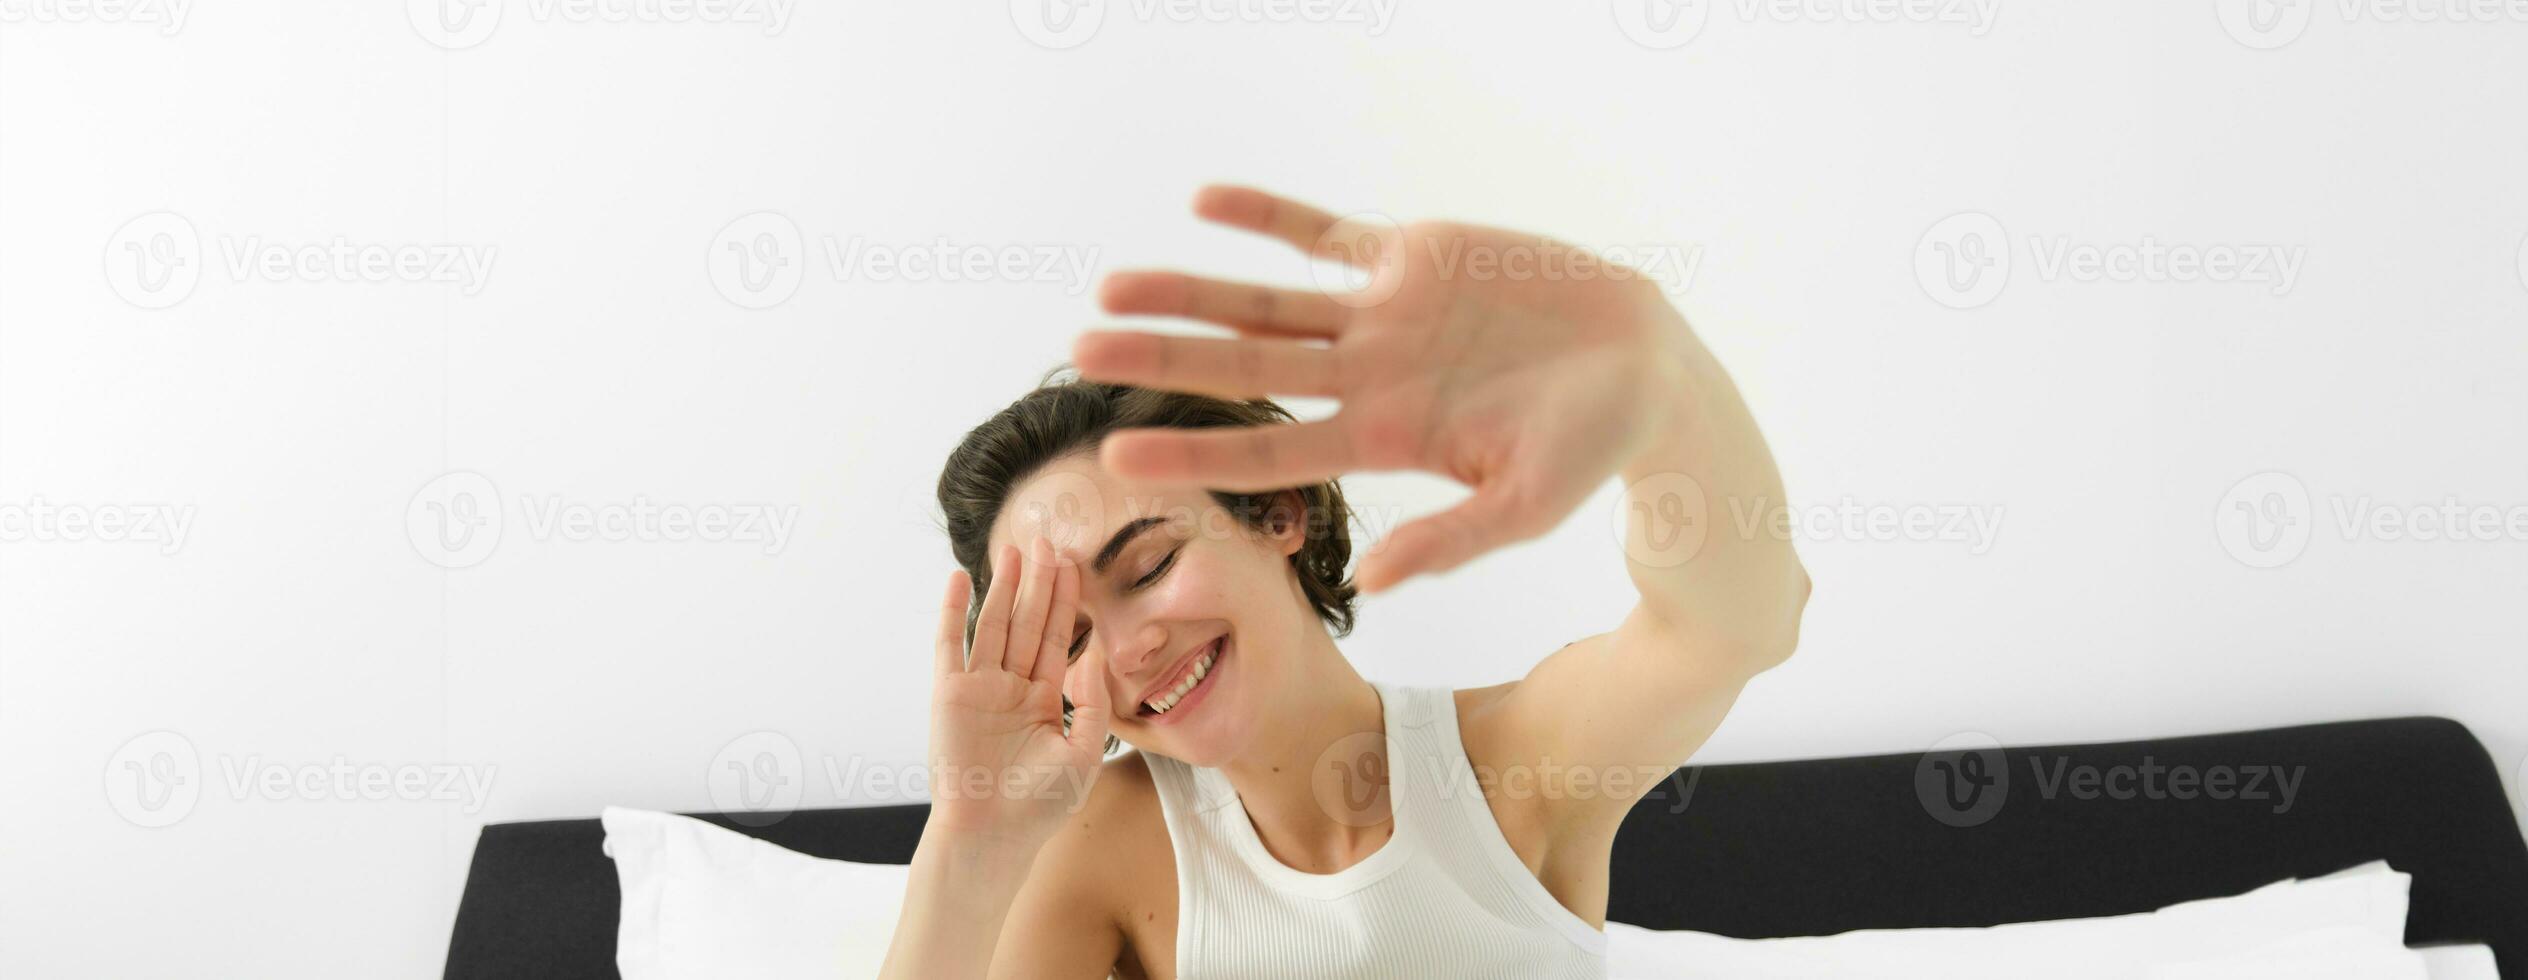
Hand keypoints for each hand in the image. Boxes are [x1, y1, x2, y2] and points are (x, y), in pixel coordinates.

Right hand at [924, 538, 1110, 849]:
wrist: (993, 835)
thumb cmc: (1039, 807)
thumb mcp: (1083, 754)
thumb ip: (1091, 702)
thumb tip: (1095, 652)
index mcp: (1044, 699)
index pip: (1058, 639)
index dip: (1067, 602)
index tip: (1075, 564)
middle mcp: (1011, 687)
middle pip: (1029, 622)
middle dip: (1040, 582)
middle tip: (1048, 539)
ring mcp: (979, 688)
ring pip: (995, 625)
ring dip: (1003, 586)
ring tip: (1014, 548)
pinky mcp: (949, 694)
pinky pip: (950, 644)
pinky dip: (952, 611)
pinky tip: (959, 578)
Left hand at [1074, 186, 1690, 592]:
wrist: (1646, 366)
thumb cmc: (1592, 450)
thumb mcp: (1527, 507)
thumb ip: (1449, 540)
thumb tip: (1371, 588)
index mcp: (1383, 442)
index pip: (1268, 451)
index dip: (1192, 454)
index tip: (1117, 458)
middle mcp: (1365, 379)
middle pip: (1242, 369)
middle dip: (1163, 361)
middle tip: (1079, 350)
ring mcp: (1381, 316)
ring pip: (1263, 303)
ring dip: (1189, 291)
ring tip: (1111, 286)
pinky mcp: (1410, 257)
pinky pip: (1322, 235)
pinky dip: (1268, 218)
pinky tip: (1204, 201)